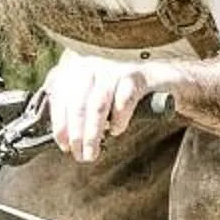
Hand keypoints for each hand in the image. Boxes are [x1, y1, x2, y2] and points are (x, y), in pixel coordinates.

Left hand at [40, 53, 173, 162]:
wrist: (159, 78)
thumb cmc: (118, 92)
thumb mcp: (92, 96)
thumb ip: (74, 110)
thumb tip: (63, 138)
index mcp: (75, 68)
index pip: (60, 96)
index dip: (60, 124)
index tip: (64, 145)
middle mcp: (92, 64)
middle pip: (77, 103)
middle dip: (76, 134)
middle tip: (79, 155)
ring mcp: (115, 68)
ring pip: (98, 104)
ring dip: (93, 132)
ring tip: (92, 152)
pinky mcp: (137, 76)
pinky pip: (124, 99)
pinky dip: (118, 119)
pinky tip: (116, 130)